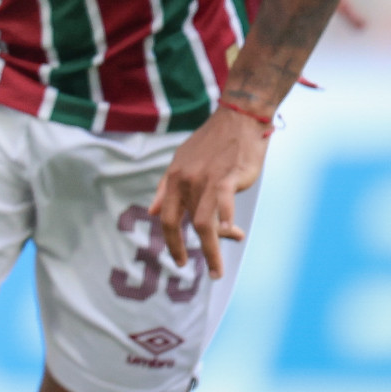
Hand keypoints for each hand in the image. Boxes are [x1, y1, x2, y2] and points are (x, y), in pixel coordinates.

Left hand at [149, 104, 270, 279]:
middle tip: (204, 271)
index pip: (167, 217)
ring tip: (218, 268)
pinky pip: (224, 202)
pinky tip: (232, 231)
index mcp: (174, 178)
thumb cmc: (212, 144)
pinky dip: (226, 219)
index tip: (179, 260)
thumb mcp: (181, 162)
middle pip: (185, 224)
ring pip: (205, 221)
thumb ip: (166, 188)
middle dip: (189, 251)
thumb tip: (153, 212)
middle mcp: (185, 180)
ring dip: (213, 249)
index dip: (170, 241)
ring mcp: (205, 179)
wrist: (237, 119)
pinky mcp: (227, 177)